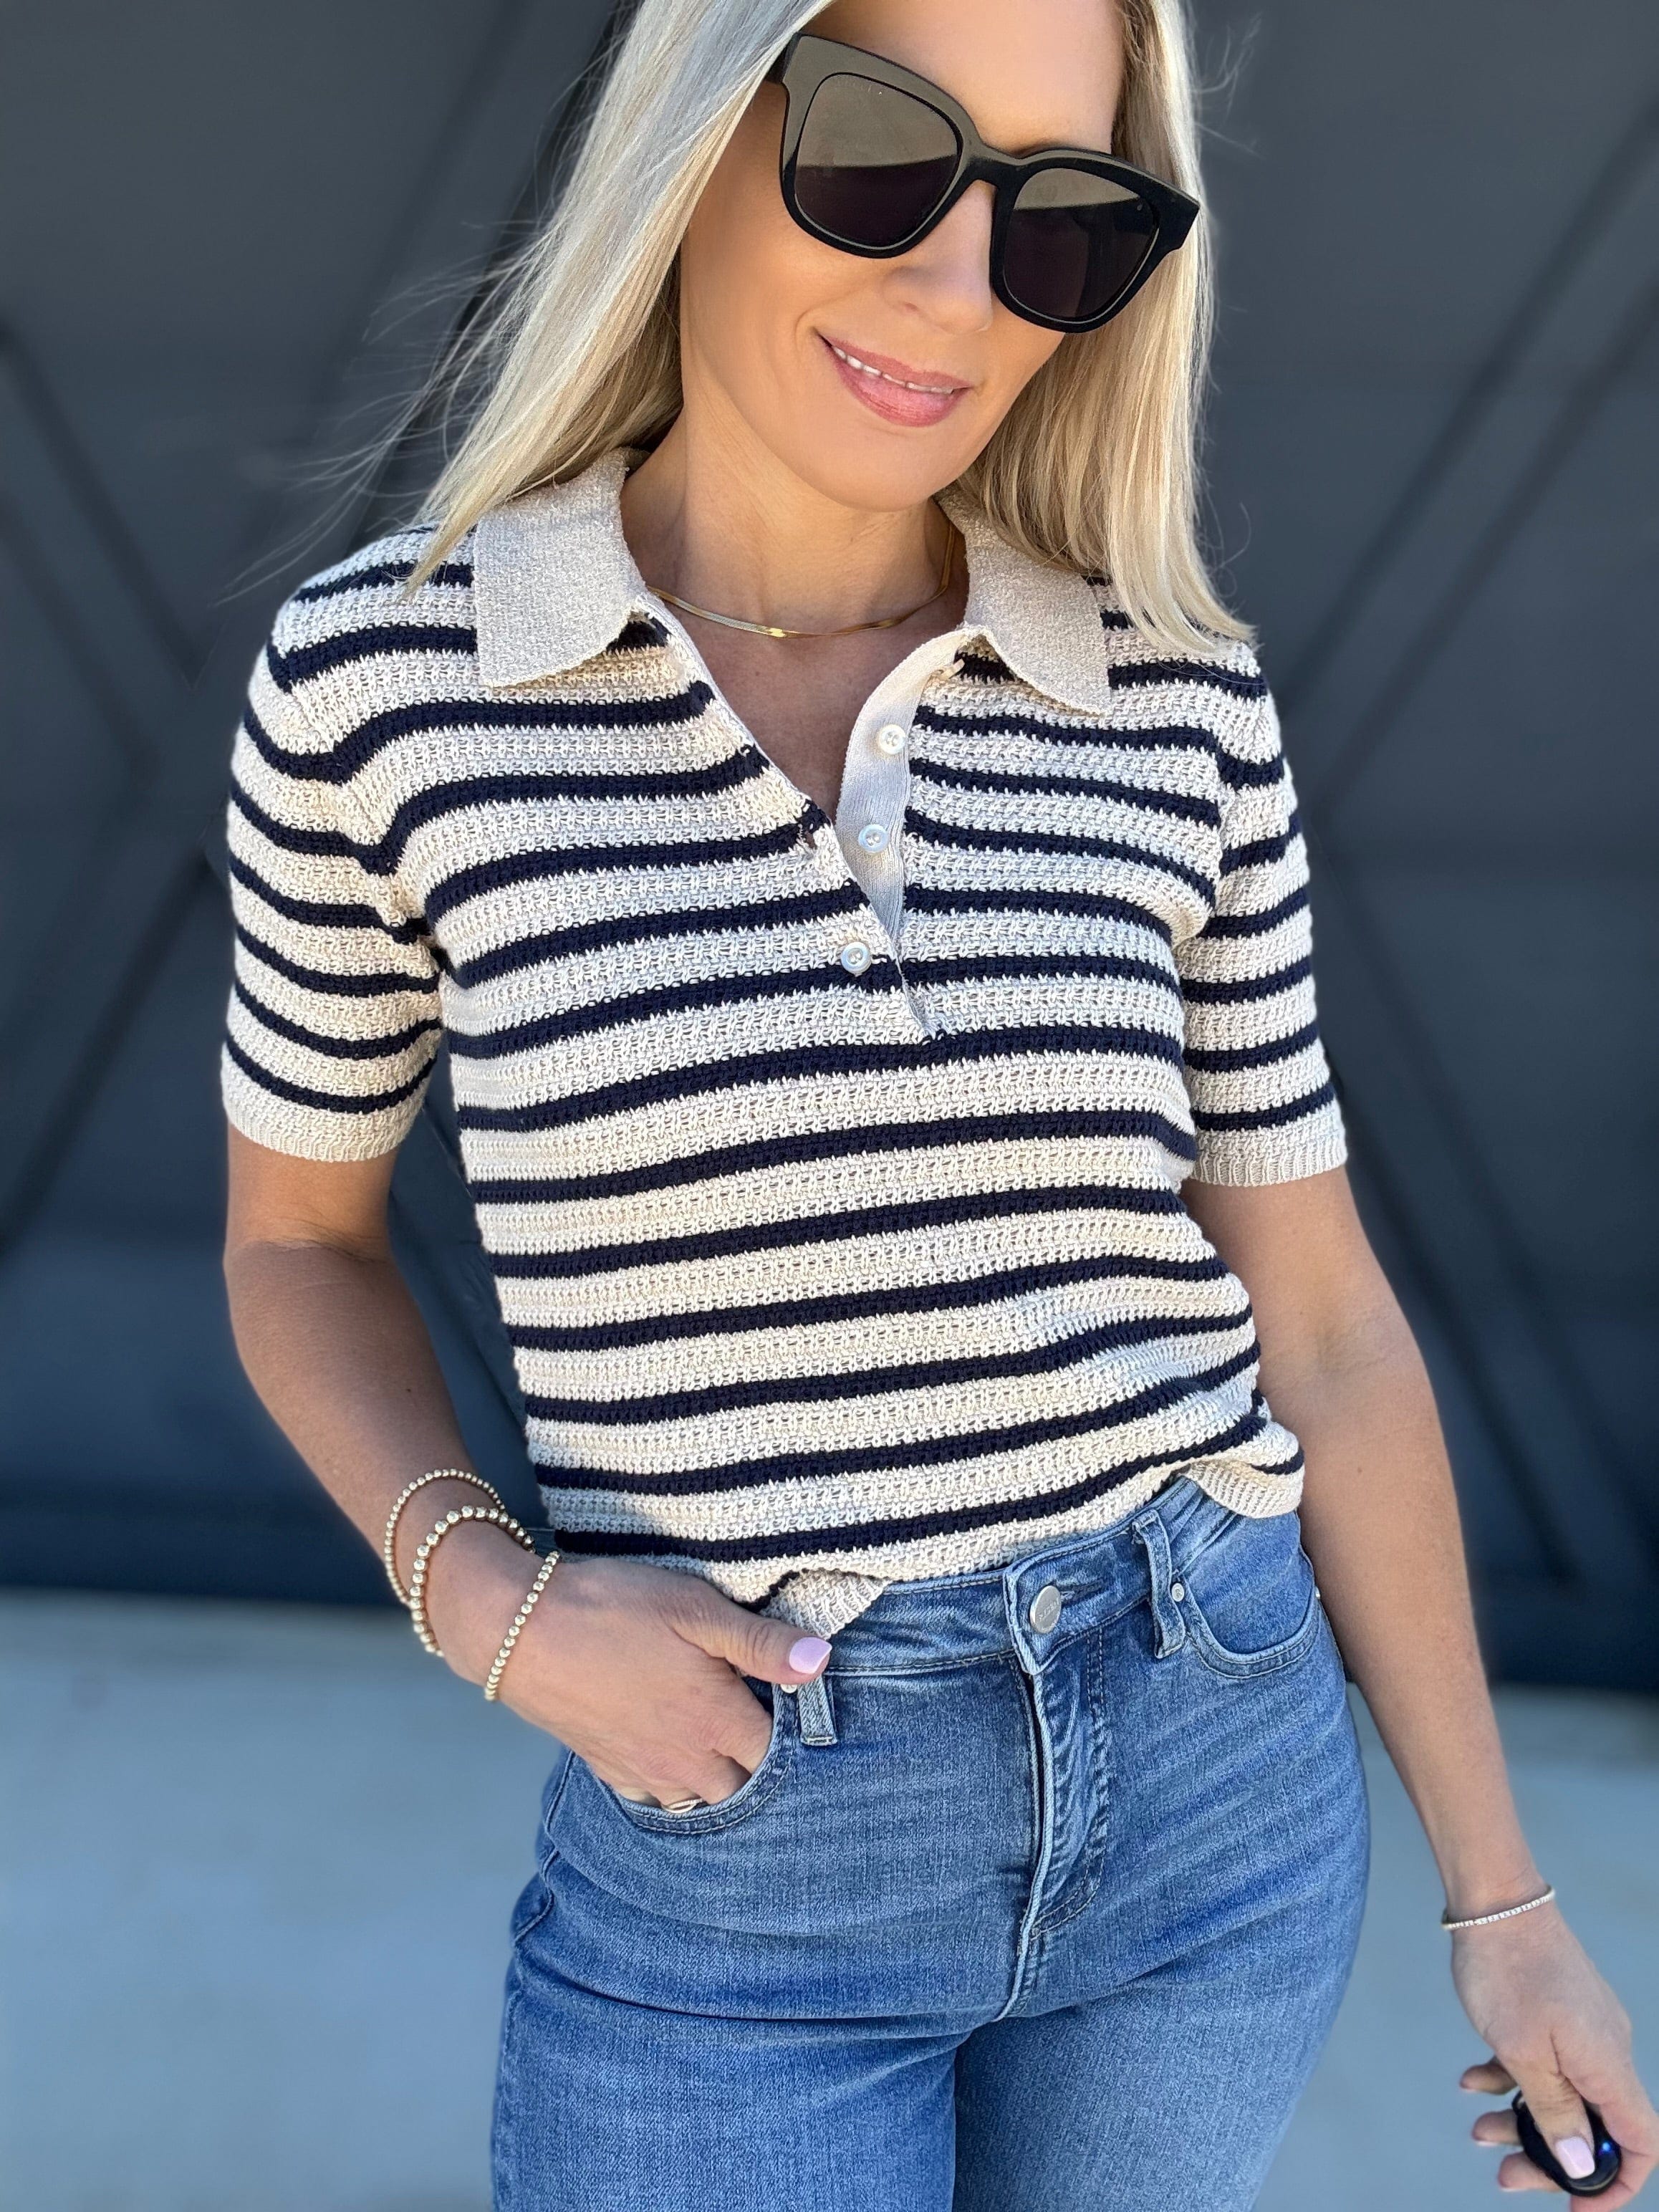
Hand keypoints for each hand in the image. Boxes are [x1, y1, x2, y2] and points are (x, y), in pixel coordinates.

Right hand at [425, 1532, 833, 1804]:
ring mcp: (642, 1770)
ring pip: (698, 1797)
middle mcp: (684, 1759)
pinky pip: (653, 1796)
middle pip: (741, 1786)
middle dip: (756, 1764)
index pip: (776, 1754)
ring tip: (719, 1738)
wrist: (520, 1630)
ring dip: (715, 1777)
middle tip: (757, 1721)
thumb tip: (822, 1662)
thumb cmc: (613, 1608)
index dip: (792, 1733)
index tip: (792, 1705)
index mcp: (715, 1720)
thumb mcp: (695, 1608)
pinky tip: (670, 1750)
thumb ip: (761, 1642)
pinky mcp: (607, 1767)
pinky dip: (670, 1783)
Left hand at [1455, 1902, 1657, 2198]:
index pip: (1639, 2144)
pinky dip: (1509, 2078)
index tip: (1576, 2207)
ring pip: (1561, 2096)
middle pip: (1593, 2128)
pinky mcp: (1555, 2013)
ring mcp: (1581, 2030)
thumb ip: (1554, 2113)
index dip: (1616, 2185)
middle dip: (1551, 2158)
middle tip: (1505, 2173)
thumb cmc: (1508, 1971)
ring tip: (1478, 2129)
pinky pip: (1540, 2062)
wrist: (1493, 1900)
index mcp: (1609, 2066)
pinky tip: (1471, 2080)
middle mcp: (1606, 2051)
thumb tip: (1581, 2166)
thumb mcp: (1525, 2054)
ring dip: (1521, 2120)